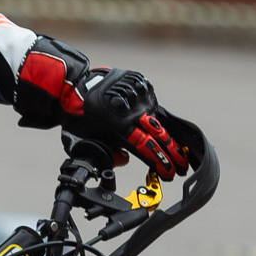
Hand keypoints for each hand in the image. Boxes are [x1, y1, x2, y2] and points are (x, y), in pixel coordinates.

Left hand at [15, 40, 190, 180]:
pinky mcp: (141, 83)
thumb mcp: (86, 142)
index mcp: (121, 128)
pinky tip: (157, 125)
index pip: (147, 149)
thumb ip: (106, 154)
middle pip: (159, 135)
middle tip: (182, 165)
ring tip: (178, 148)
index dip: (161, 162)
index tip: (170, 172)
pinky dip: (153, 113)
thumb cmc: (77, 117)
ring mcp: (139, 96)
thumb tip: (124, 159)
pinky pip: (151, 101)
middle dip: (173, 152)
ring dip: (167, 135)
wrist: (72, 86)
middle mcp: (133, 112)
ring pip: (157, 118)